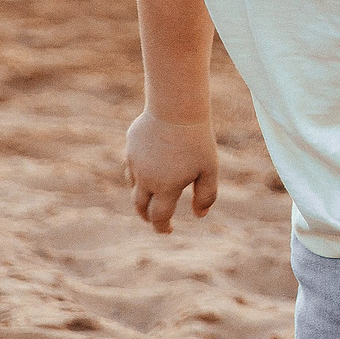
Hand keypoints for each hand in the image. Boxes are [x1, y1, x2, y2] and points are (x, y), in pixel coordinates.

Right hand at [122, 110, 218, 233]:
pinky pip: (131, 165)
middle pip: (140, 207)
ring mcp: (135, 162)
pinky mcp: (130, 147)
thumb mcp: (209, 169)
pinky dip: (138, 172)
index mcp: (165, 188)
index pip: (159, 217)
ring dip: (142, 194)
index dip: (162, 228)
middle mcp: (145, 179)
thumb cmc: (197, 140)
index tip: (168, 230)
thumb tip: (200, 215)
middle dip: (147, 216)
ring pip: (133, 186)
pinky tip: (150, 167)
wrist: (176, 108)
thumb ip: (206, 195)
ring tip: (154, 192)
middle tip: (155, 219)